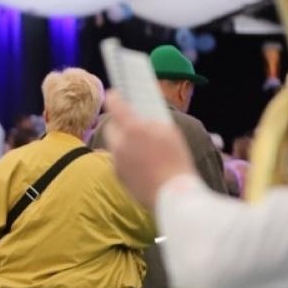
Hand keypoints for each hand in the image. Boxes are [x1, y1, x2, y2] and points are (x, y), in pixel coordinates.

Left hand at [102, 93, 196, 209]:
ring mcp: (116, 160)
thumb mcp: (169, 132)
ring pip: (114, 144)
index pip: (115, 105)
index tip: (115, 94)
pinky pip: (118, 159)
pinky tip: (141, 161)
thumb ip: (151, 120)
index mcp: (133, 128)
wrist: (172, 194)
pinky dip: (125, 157)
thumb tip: (141, 115)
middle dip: (119, 122)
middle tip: (131, 122)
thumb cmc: (176, 161)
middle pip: (111, 125)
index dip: (114, 97)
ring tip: (140, 144)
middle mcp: (119, 144)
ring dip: (123, 140)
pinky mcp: (117, 175)